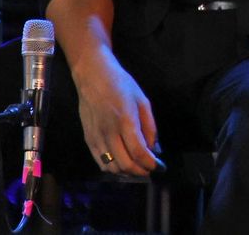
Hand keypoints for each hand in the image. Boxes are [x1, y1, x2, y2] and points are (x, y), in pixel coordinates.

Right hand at [70, 50, 160, 175]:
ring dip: (127, 172)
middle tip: (151, 169)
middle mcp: (109, 132)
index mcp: (125, 121)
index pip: (139, 151)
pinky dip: (113, 168)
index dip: (151, 164)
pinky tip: (123, 164)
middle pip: (125, 163)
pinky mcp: (87, 139)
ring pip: (111, 166)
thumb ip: (150, 126)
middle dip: (141, 171)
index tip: (160, 167)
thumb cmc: (121, 85)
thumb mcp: (143, 101)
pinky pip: (99, 162)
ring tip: (139, 168)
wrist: (92, 76)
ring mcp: (96, 137)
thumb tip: (155, 149)